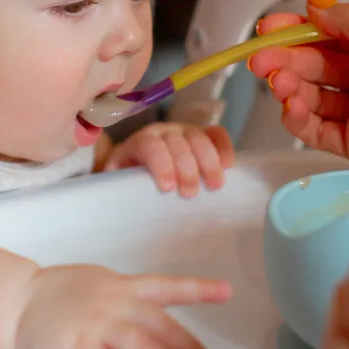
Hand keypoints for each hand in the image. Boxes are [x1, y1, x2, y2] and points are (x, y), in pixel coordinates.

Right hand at [15, 265, 232, 348]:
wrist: (15, 301)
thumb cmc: (56, 296)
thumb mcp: (97, 285)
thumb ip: (127, 298)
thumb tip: (158, 318)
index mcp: (122, 286)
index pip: (167, 285)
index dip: (198, 288)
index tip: (226, 292)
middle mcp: (114, 302)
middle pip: (162, 325)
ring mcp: (96, 325)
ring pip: (143, 347)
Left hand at [102, 123, 234, 196]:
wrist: (136, 170)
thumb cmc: (130, 184)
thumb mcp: (120, 188)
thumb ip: (123, 196)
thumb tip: (122, 216)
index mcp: (138, 144)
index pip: (149, 145)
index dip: (160, 163)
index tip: (167, 188)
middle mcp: (161, 133)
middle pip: (177, 142)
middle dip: (186, 167)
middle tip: (190, 193)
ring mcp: (183, 132)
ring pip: (197, 136)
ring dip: (208, 160)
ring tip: (214, 185)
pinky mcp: (201, 136)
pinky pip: (215, 133)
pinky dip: (224, 146)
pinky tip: (228, 164)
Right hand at [247, 0, 348, 176]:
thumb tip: (316, 6)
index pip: (327, 34)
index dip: (295, 31)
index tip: (269, 30)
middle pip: (313, 66)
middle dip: (283, 60)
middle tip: (261, 61)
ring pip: (311, 97)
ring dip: (289, 89)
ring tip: (278, 85)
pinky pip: (317, 131)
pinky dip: (299, 120)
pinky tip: (291, 108)